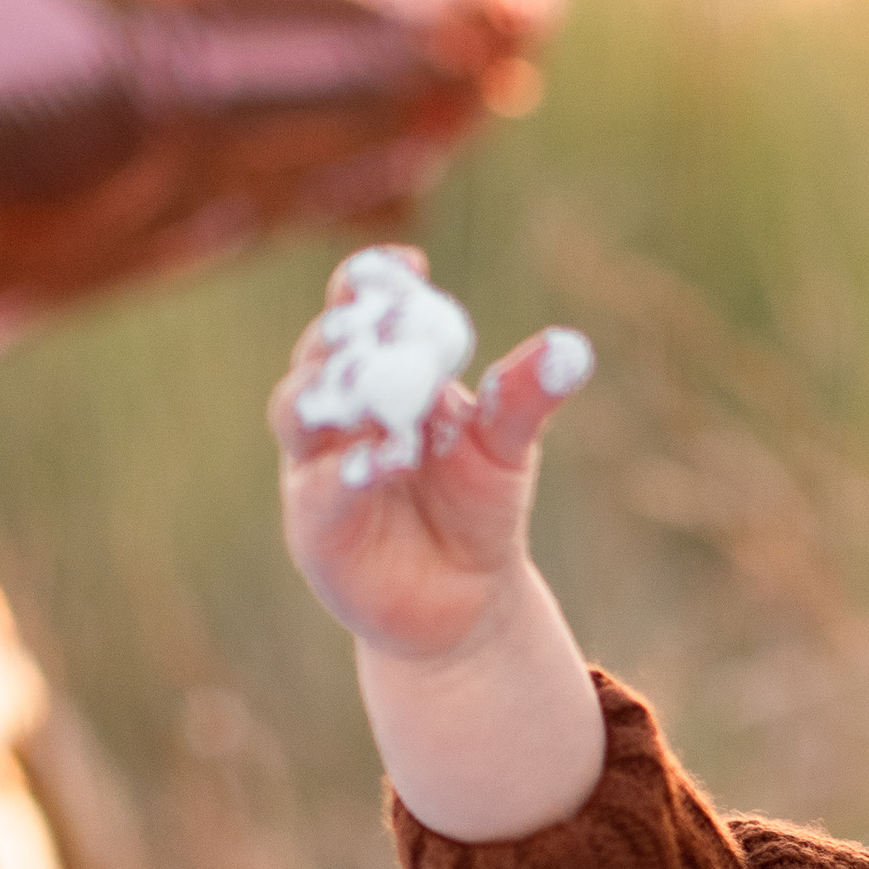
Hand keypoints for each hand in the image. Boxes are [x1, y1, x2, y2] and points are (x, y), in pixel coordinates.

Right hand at [271, 251, 587, 671]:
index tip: (410, 265)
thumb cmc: (475, 508)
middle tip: (383, 316)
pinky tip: (389, 456)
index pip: (357, 315)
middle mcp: (334, 416)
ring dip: (332, 393)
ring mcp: (316, 469)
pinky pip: (323, 489)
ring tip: (374, 381)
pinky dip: (351, 470)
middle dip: (345, 333)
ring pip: (298, 415)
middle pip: (318, 357)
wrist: (466, 603)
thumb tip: (571, 347)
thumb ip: (522, 396)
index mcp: (376, 377)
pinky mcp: (316, 527)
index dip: (372, 284)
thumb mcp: (505, 445)